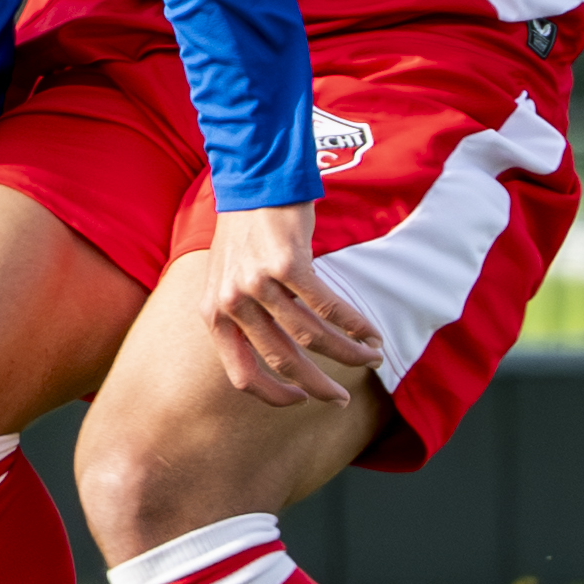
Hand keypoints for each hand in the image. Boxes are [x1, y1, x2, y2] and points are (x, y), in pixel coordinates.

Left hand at [200, 201, 382, 407]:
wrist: (252, 184)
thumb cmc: (243, 237)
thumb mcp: (226, 283)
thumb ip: (242, 319)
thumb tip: (277, 360)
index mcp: (213, 315)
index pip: (241, 374)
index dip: (274, 395)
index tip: (300, 398)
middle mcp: (231, 303)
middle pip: (282, 360)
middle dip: (318, 386)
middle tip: (341, 399)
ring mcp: (258, 284)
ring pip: (311, 337)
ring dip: (346, 353)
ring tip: (370, 358)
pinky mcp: (287, 264)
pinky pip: (328, 307)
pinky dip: (354, 325)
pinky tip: (371, 334)